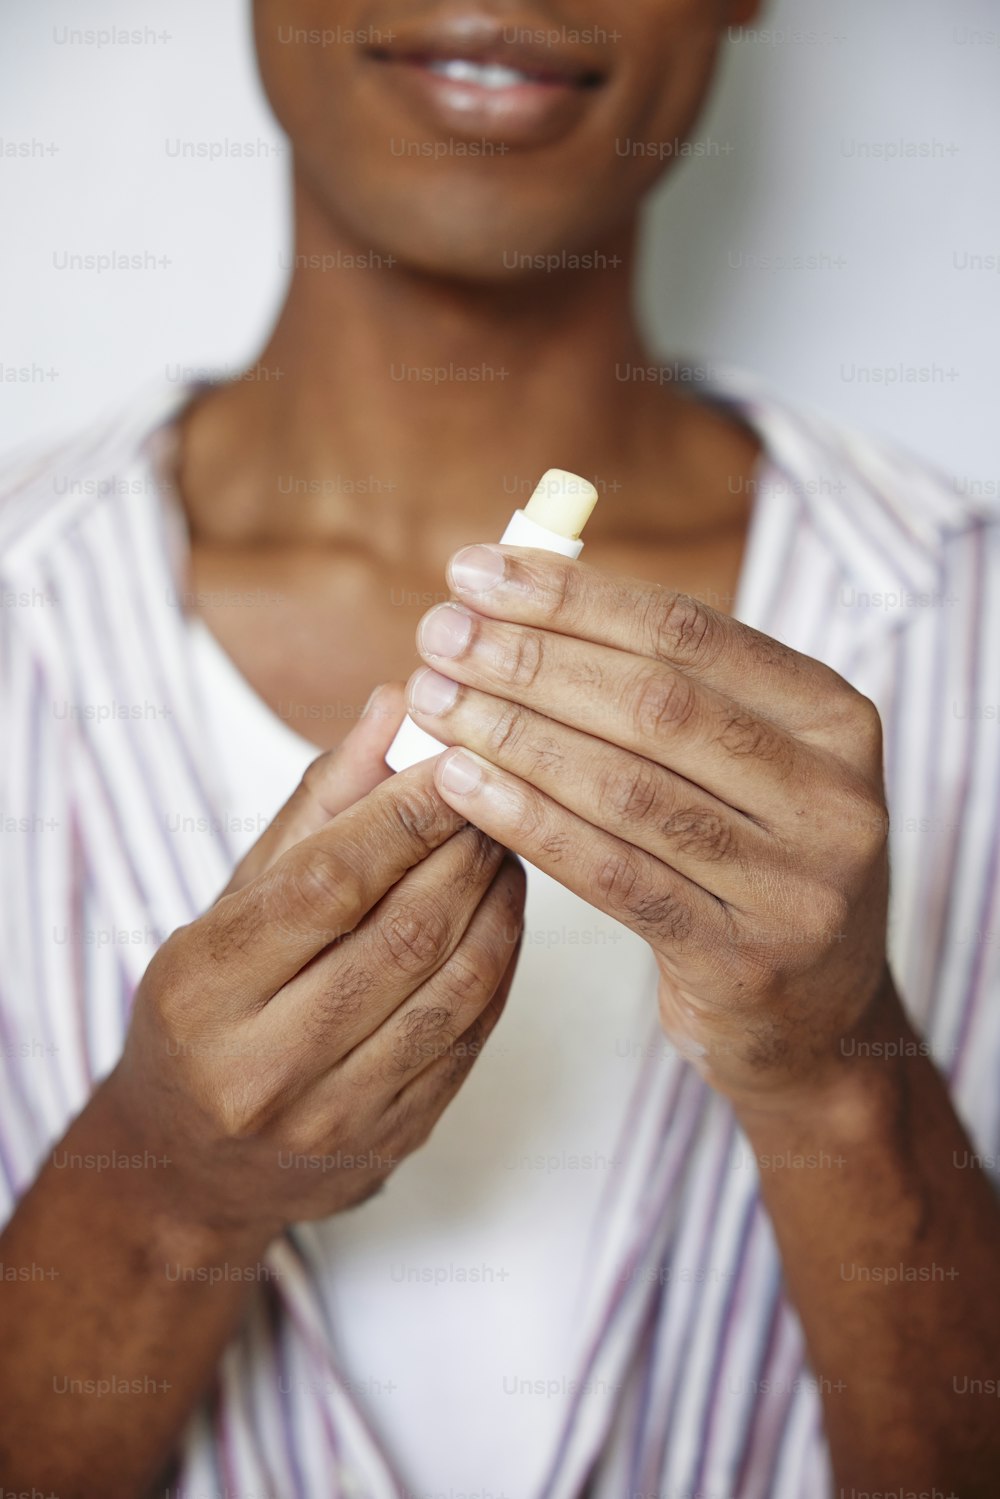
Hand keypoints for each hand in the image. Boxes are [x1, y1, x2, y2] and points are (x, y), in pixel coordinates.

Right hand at [106, 685, 524, 1236]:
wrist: (187, 1170)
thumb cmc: (204, 1012)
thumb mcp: (229, 906)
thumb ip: (316, 806)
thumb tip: (391, 708)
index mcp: (202, 989)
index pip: (326, 884)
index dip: (403, 814)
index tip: (453, 758)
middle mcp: (261, 1064)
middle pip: (402, 934)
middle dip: (464, 850)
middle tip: (496, 792)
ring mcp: (331, 1116)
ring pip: (452, 989)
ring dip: (499, 905)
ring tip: (508, 846)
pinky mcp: (389, 1143)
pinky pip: (470, 1040)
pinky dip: (500, 965)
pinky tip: (505, 915)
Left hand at [404, 547, 891, 1108]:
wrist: (814, 1015)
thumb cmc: (748, 859)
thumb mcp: (740, 762)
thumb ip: (659, 685)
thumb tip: (515, 597)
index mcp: (833, 717)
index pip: (687, 631)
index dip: (571, 597)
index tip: (475, 573)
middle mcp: (834, 795)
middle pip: (656, 704)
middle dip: (531, 660)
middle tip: (438, 635)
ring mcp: (797, 885)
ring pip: (627, 789)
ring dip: (513, 735)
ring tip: (433, 700)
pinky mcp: (744, 961)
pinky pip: (613, 876)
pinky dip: (527, 822)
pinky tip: (458, 784)